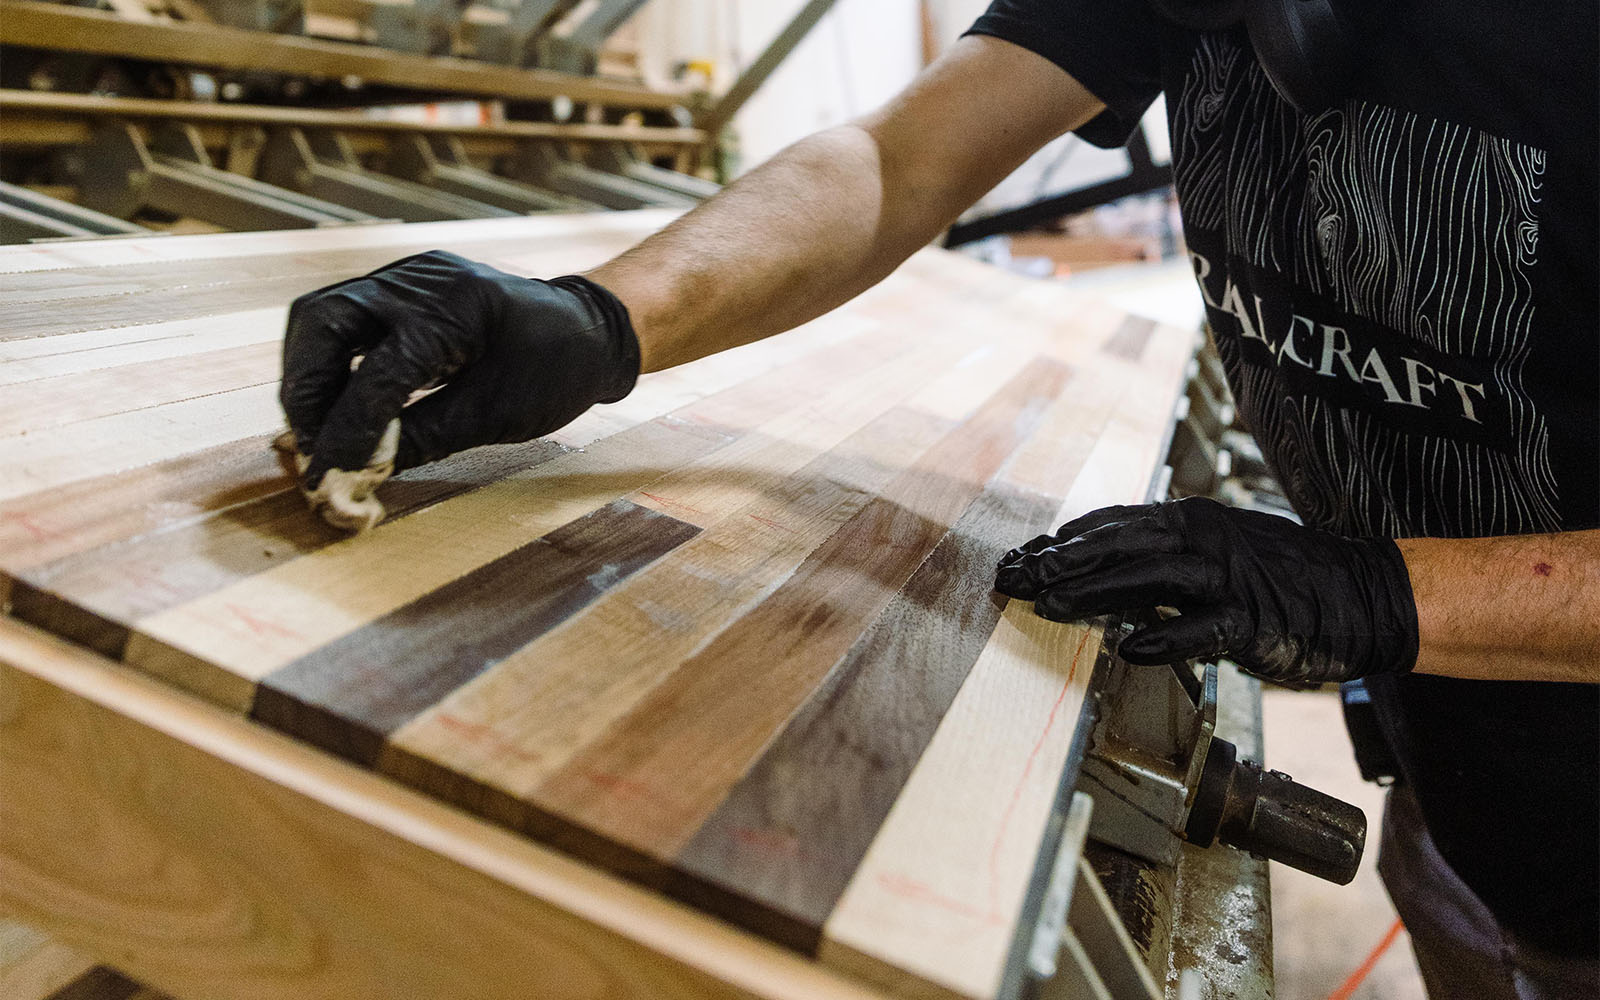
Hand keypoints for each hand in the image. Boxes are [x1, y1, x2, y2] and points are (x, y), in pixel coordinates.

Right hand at [280, 250, 639, 488]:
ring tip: (318, 431)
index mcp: (454, 308)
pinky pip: (343, 321)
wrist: (589, 328)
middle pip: (321, 322)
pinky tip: (337, 407)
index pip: (376, 375)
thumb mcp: (497, 415)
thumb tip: (355, 472)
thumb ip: (423, 438)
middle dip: (305, 389)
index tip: (328, 480)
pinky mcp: (400, 290)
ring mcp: (405, 277)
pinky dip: (329, 364)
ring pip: (320, 317)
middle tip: (309, 446)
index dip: (346, 433)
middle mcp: (418, 280)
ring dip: (308, 376)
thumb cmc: (557, 368)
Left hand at [993, 497, 1418, 684]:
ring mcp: (1227, 577)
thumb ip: (1159, 560)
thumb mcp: (1214, 554)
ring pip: (1148, 577)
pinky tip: (1129, 649)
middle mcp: (1202, 539)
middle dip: (1060, 561)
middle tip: (1014, 577)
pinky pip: (1201, 628)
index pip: (1109, 525)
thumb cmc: (1282, 577)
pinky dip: (1164, 637)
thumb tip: (1097, 572)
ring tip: (1051, 605)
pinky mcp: (1252, 618)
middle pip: (1117, 544)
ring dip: (1095, 591)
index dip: (1060, 542)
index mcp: (1188, 520)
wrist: (1364, 592)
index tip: (1018, 557)